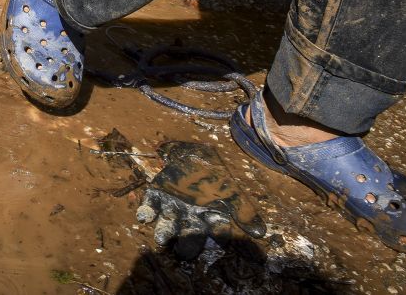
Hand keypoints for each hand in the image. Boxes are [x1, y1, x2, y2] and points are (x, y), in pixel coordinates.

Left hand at [135, 141, 265, 259]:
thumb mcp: (231, 191)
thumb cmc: (214, 176)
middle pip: (188, 235)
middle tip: (182, 253)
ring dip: (164, 231)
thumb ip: (244, 211)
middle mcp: (190, 218)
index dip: (216, 241)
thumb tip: (261, 233)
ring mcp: (172, 207)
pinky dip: (146, 211)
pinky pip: (149, 206)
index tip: (216, 247)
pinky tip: (144, 217)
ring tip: (162, 238)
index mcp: (209, 219)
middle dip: (184, 245)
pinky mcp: (157, 195)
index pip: (215, 234)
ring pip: (167, 224)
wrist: (194, 153)